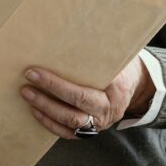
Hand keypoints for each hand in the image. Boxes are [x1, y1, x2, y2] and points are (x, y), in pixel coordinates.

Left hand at [20, 55, 154, 139]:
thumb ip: (99, 51)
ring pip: (69, 123)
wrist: (138, 87)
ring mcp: (100, 124)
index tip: (35, 72)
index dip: (55, 84)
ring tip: (27, 94)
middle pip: (74, 108)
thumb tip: (71, 32)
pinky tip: (36, 111)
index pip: (81, 91)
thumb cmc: (123, 67)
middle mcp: (108, 111)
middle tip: (29, 80)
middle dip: (47, 96)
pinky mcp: (91, 131)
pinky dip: (50, 123)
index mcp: (116, 91)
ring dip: (45, 109)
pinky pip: (68, 133)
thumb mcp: (118, 56)